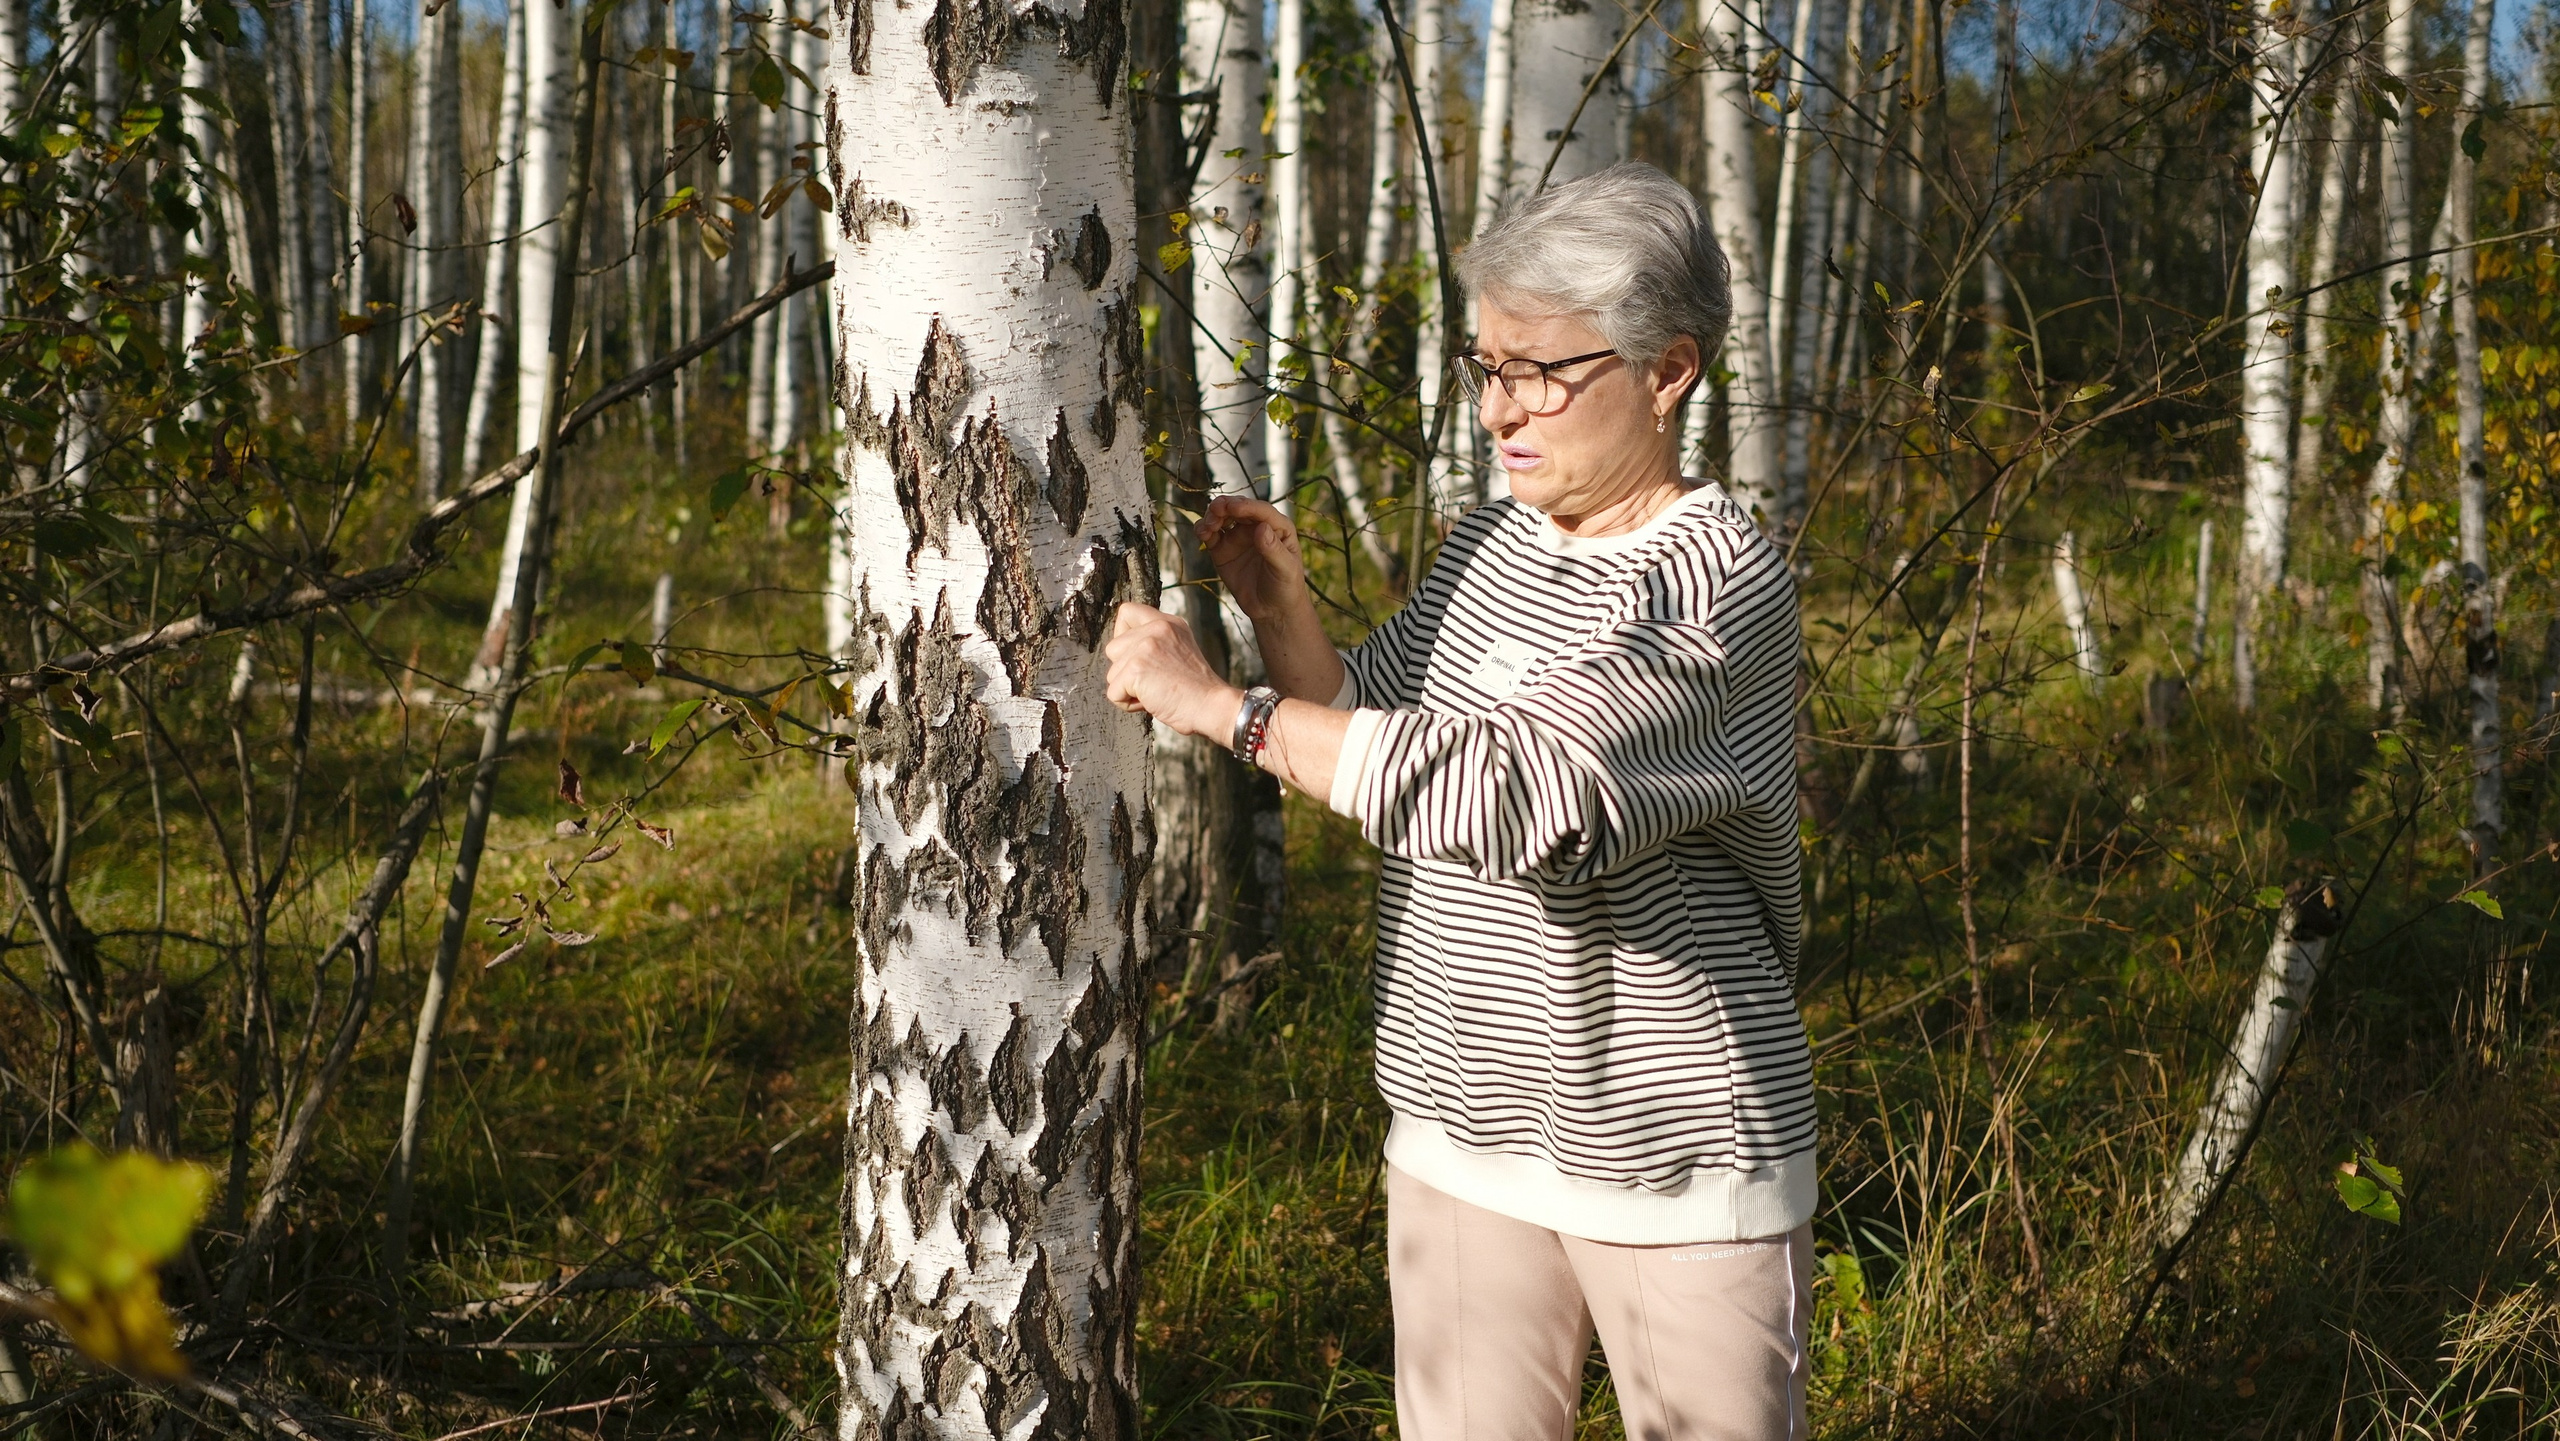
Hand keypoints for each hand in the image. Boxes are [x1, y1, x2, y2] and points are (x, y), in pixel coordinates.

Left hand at [1104, 603, 1239, 741]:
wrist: (1211, 706)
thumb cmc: (1196, 690)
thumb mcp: (1179, 651)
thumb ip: (1156, 643)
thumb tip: (1125, 653)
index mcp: (1168, 623)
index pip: (1127, 611)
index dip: (1122, 635)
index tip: (1135, 655)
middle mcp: (1156, 629)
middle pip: (1113, 647)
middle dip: (1125, 670)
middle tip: (1154, 682)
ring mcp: (1145, 647)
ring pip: (1112, 673)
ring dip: (1128, 689)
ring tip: (1156, 692)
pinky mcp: (1136, 668)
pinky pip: (1113, 693)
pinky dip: (1128, 704)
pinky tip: (1151, 702)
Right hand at [1197, 497, 1306, 620]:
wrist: (1272, 610)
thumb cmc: (1286, 587)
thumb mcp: (1285, 570)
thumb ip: (1273, 549)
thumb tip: (1261, 527)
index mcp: (1277, 527)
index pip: (1261, 510)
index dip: (1246, 506)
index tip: (1232, 507)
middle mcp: (1256, 526)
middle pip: (1238, 509)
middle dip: (1225, 506)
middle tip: (1215, 511)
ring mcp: (1238, 537)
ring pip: (1222, 518)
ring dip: (1212, 516)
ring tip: (1208, 526)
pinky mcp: (1222, 549)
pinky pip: (1210, 534)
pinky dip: (1203, 530)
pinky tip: (1201, 533)